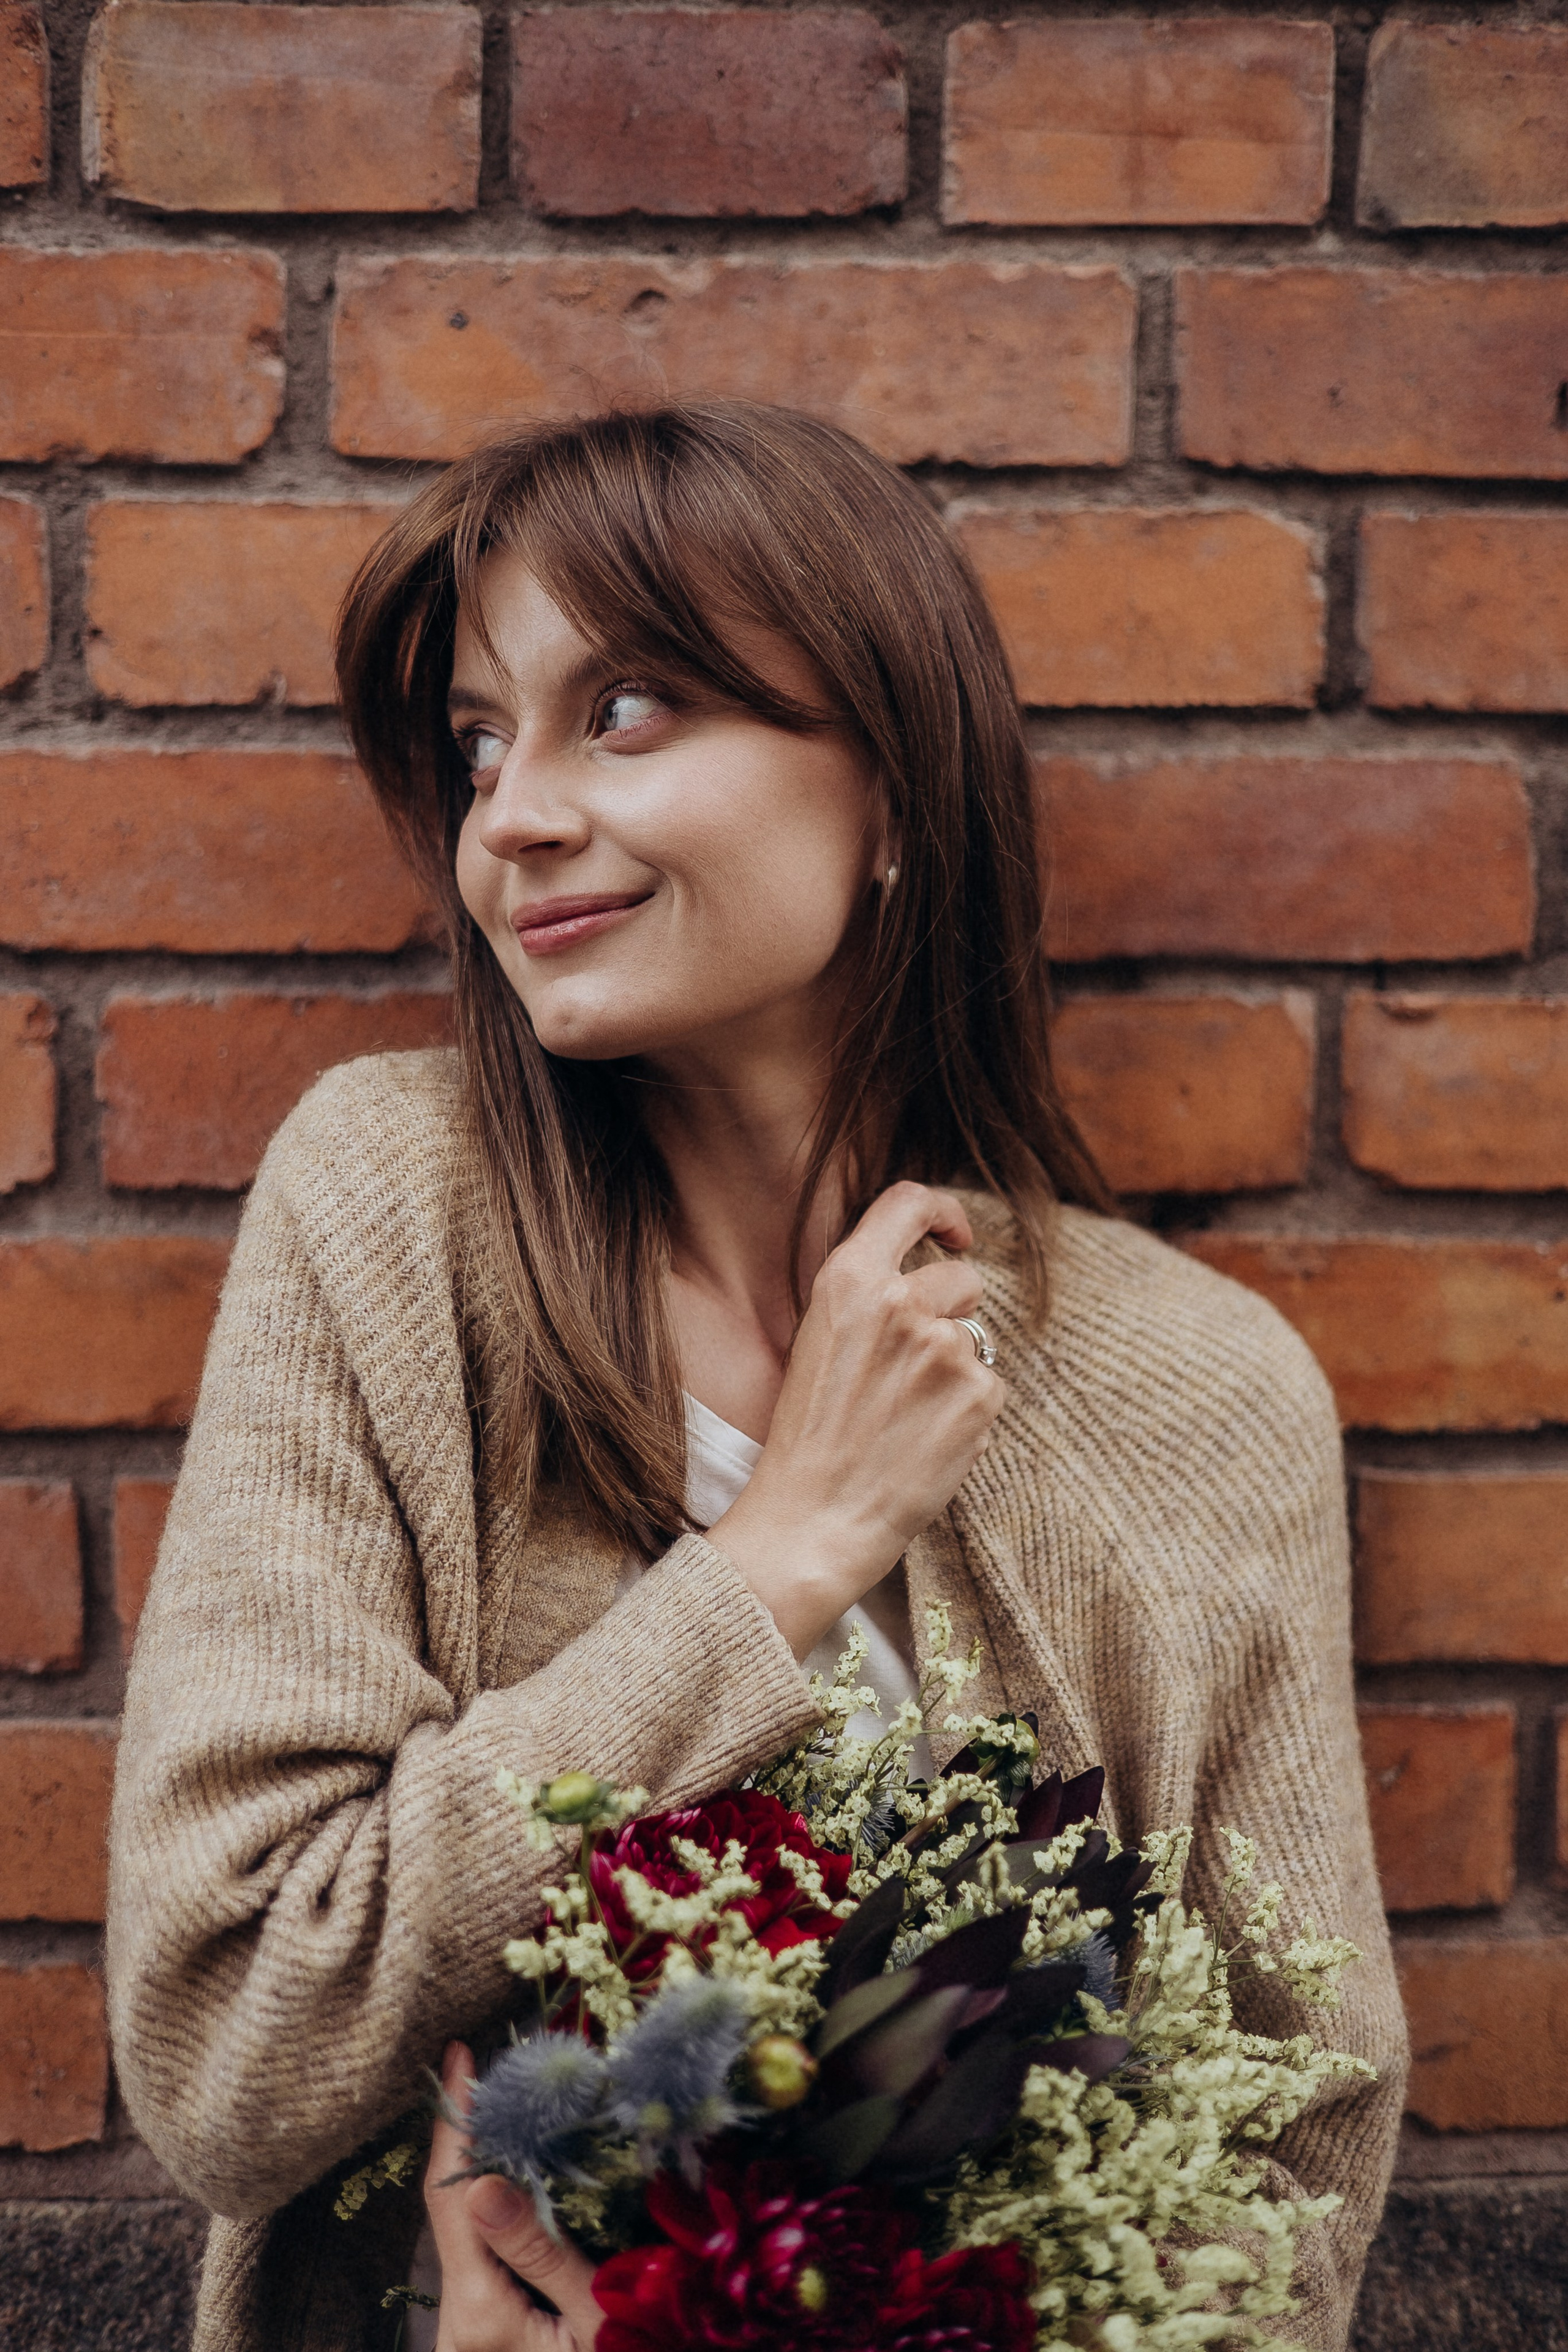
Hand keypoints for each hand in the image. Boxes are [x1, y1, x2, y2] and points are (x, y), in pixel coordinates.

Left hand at [425, 2043, 601, 2351]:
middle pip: (451, 2202)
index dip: (455, 2118)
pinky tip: (521, 2170)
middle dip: (469, 2130)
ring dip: (484, 2163)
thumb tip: (483, 2180)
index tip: (458, 2054)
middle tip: (491, 2064)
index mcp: (478, 2310)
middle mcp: (458, 2315)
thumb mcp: (593, 2319)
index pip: (452, 2192)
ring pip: (465, 2226)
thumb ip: (542, 2251)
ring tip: (506, 2101)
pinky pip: (482, 2250)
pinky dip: (498, 2201)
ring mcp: (466, 2325)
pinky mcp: (484, 2328)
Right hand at [709, 1182, 1003, 1655]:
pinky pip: (989, 1386)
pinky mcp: (978, 1394)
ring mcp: (944, 1347)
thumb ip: (869, 1297)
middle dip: (951, 1314)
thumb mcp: (819, 1341)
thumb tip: (931, 1274)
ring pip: (975, 1339)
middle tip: (912, 1371)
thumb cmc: (808, 1437)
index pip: (908, 1202)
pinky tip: (926, 1443)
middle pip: (959, 1279)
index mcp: (848, 1279)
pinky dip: (967, 1413)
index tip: (955, 1235)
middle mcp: (899, 1301)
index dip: (942, 1211)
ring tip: (906, 1419)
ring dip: (954, 1371)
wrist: (813, 1520)